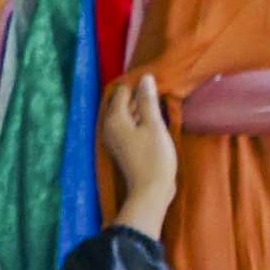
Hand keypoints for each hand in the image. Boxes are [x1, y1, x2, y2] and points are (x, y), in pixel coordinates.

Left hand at [103, 75, 178, 237]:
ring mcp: (115, 138)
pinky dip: (140, 119)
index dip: (138, 83)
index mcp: (114, 119)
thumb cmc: (154, 157)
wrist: (150, 191)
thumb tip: (145, 78)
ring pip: (127, 113)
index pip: (122, 90)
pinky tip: (155, 118)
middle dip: (139, 94)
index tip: (156, 80)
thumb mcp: (154, 124)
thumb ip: (147, 100)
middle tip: (160, 89)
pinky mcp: (124, 146)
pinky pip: (130, 125)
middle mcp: (109, 127)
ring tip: (160, 101)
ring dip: (141, 106)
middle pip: (123, 101)